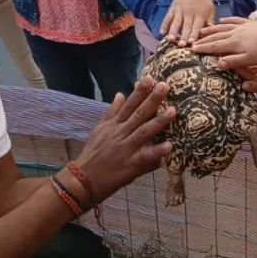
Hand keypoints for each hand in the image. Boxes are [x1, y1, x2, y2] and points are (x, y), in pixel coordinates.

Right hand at [75, 77, 175, 200]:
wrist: (83, 179)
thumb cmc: (94, 153)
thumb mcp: (99, 129)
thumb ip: (111, 112)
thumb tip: (120, 93)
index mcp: (114, 124)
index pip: (129, 104)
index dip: (140, 91)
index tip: (150, 78)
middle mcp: (121, 133)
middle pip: (138, 114)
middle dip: (152, 99)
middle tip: (165, 86)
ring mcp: (127, 148)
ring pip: (144, 132)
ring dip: (158, 121)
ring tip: (172, 111)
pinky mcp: (131, 164)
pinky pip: (146, 157)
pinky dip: (157, 151)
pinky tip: (170, 145)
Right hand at [161, 0, 215, 45]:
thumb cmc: (205, 0)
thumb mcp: (211, 10)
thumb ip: (210, 22)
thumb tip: (212, 33)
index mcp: (200, 14)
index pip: (197, 26)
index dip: (194, 34)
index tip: (192, 43)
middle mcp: (189, 13)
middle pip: (186, 26)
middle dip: (183, 36)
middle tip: (181, 45)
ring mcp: (180, 10)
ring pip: (176, 22)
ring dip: (173, 31)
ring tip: (170, 40)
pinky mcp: (173, 8)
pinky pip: (167, 17)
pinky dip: (164, 24)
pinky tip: (161, 32)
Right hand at [193, 17, 256, 68]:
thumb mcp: (248, 60)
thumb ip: (232, 61)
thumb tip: (217, 64)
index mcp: (234, 43)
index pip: (215, 46)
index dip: (203, 48)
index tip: (193, 50)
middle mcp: (235, 33)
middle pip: (216, 37)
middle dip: (204, 40)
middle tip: (193, 42)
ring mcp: (242, 27)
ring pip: (223, 28)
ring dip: (212, 29)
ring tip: (202, 31)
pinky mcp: (249, 23)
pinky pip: (235, 20)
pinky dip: (227, 21)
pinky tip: (222, 21)